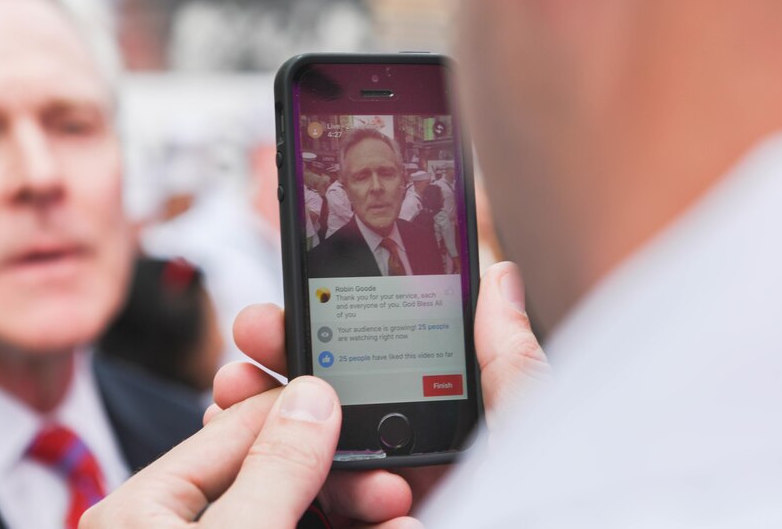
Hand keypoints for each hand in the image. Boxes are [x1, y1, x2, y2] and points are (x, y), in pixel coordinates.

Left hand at [80, 377, 417, 527]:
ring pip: (296, 514)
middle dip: (339, 474)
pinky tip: (382, 526)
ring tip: (396, 513)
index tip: (357, 402)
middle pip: (271, 476)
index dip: (302, 413)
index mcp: (145, 509)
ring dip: (353, 509)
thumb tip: (310, 398)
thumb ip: (272, 471)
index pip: (234, 431)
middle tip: (388, 481)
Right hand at [214, 261, 548, 513]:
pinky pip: (309, 508)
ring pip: (302, 461)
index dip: (321, 336)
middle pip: (323, 410)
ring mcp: (379, 504)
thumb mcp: (529, 430)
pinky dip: (284, 489)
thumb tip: (498, 276)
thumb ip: (508, 361)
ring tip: (245, 408)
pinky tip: (290, 478)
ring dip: (266, 431)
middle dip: (273, 379)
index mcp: (443, 424)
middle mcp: (405, 463)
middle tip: (242, 357)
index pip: (371, 367)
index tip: (279, 314)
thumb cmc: (539, 503)